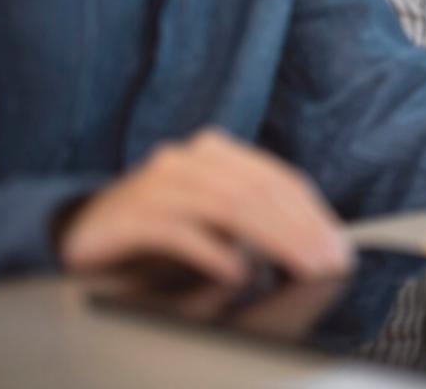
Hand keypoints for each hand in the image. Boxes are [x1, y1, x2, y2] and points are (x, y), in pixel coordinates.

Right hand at [58, 128, 352, 284]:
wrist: (86, 229)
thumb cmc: (163, 224)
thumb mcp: (214, 216)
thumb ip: (255, 220)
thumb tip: (311, 247)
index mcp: (218, 152)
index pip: (278, 179)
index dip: (313, 214)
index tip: (338, 248)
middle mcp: (190, 160)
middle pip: (258, 191)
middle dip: (299, 230)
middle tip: (325, 264)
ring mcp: (159, 183)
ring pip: (228, 206)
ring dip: (270, 240)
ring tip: (296, 268)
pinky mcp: (131, 215)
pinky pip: (181, 231)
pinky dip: (214, 252)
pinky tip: (237, 273)